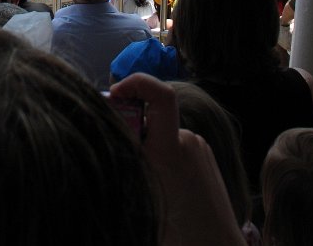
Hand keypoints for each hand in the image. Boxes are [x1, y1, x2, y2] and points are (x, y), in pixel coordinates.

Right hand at [110, 73, 241, 244]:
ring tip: (142, 183)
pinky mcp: (205, 157)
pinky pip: (176, 146)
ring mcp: (199, 149)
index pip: (160, 95)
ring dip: (147, 149)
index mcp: (169, 151)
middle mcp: (187, 143)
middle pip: (151, 117)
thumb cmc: (178, 234)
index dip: (136, 82)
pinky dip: (162, 158)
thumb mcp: (140, 197)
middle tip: (117, 154)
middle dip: (130, 128)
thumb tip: (107, 135)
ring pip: (161, 135)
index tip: (115, 94)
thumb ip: (124, 161)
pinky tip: (161, 186)